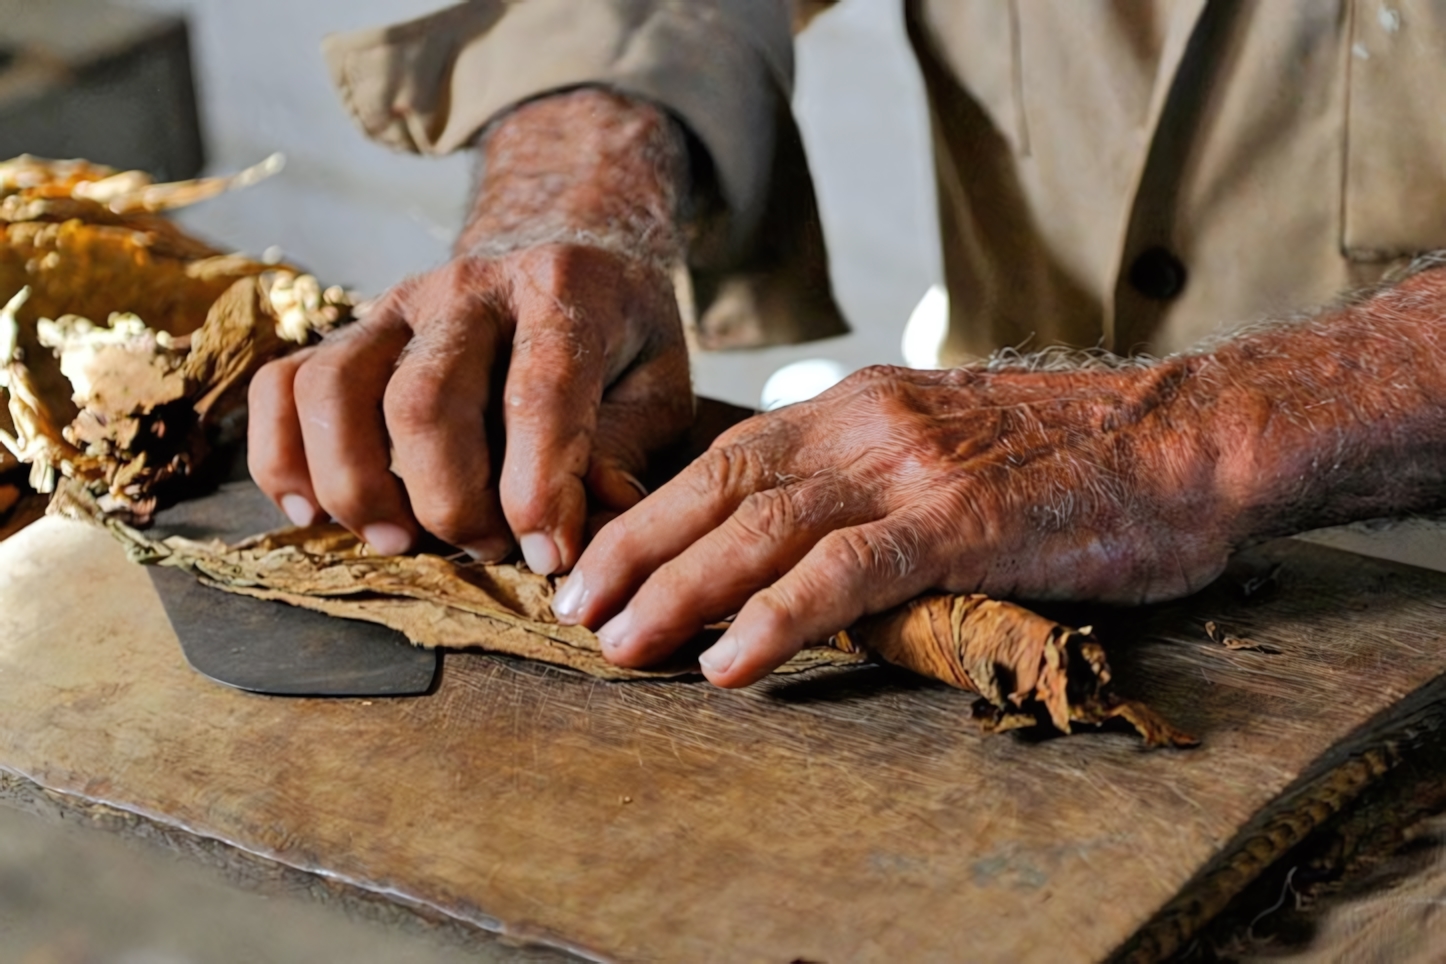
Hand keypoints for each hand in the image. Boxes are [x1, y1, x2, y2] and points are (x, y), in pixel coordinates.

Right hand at [248, 88, 692, 570]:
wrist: (569, 251)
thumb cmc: (619, 340)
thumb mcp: (658, 386)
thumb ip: (623, 451)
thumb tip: (584, 527)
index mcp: (565, 288)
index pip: (538, 392)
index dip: (539, 490)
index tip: (547, 558)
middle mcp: (470, 285)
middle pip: (423, 401)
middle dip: (448, 501)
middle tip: (486, 550)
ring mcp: (397, 303)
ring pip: (335, 390)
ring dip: (357, 485)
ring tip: (400, 542)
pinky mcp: (350, 329)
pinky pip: (282, 383)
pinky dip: (280, 455)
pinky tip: (314, 511)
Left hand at [553, 362, 1236, 686]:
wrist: (1184, 436)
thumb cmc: (1068, 455)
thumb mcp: (942, 443)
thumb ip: (864, 480)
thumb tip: (793, 544)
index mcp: (855, 406)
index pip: (724, 458)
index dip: (651, 516)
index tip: (598, 566)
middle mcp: (865, 424)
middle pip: (717, 487)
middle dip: (636, 554)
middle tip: (577, 615)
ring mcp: (910, 469)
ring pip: (762, 528)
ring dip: (679, 591)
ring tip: (623, 647)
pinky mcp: (962, 520)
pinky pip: (846, 570)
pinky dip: (777, 618)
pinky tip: (729, 665)